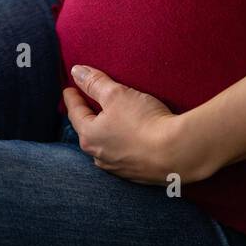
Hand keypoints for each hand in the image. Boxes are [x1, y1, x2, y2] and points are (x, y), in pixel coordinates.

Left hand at [62, 66, 210, 186]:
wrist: (176, 152)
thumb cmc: (143, 121)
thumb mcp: (117, 94)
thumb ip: (95, 83)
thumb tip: (77, 72)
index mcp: (90, 136)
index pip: (75, 112)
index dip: (73, 97)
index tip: (69, 89)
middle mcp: (99, 155)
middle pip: (88, 131)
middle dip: (87, 117)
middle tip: (86, 105)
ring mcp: (117, 168)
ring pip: (105, 146)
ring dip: (105, 133)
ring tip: (110, 123)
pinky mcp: (136, 174)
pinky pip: (123, 155)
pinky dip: (123, 145)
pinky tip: (130, 140)